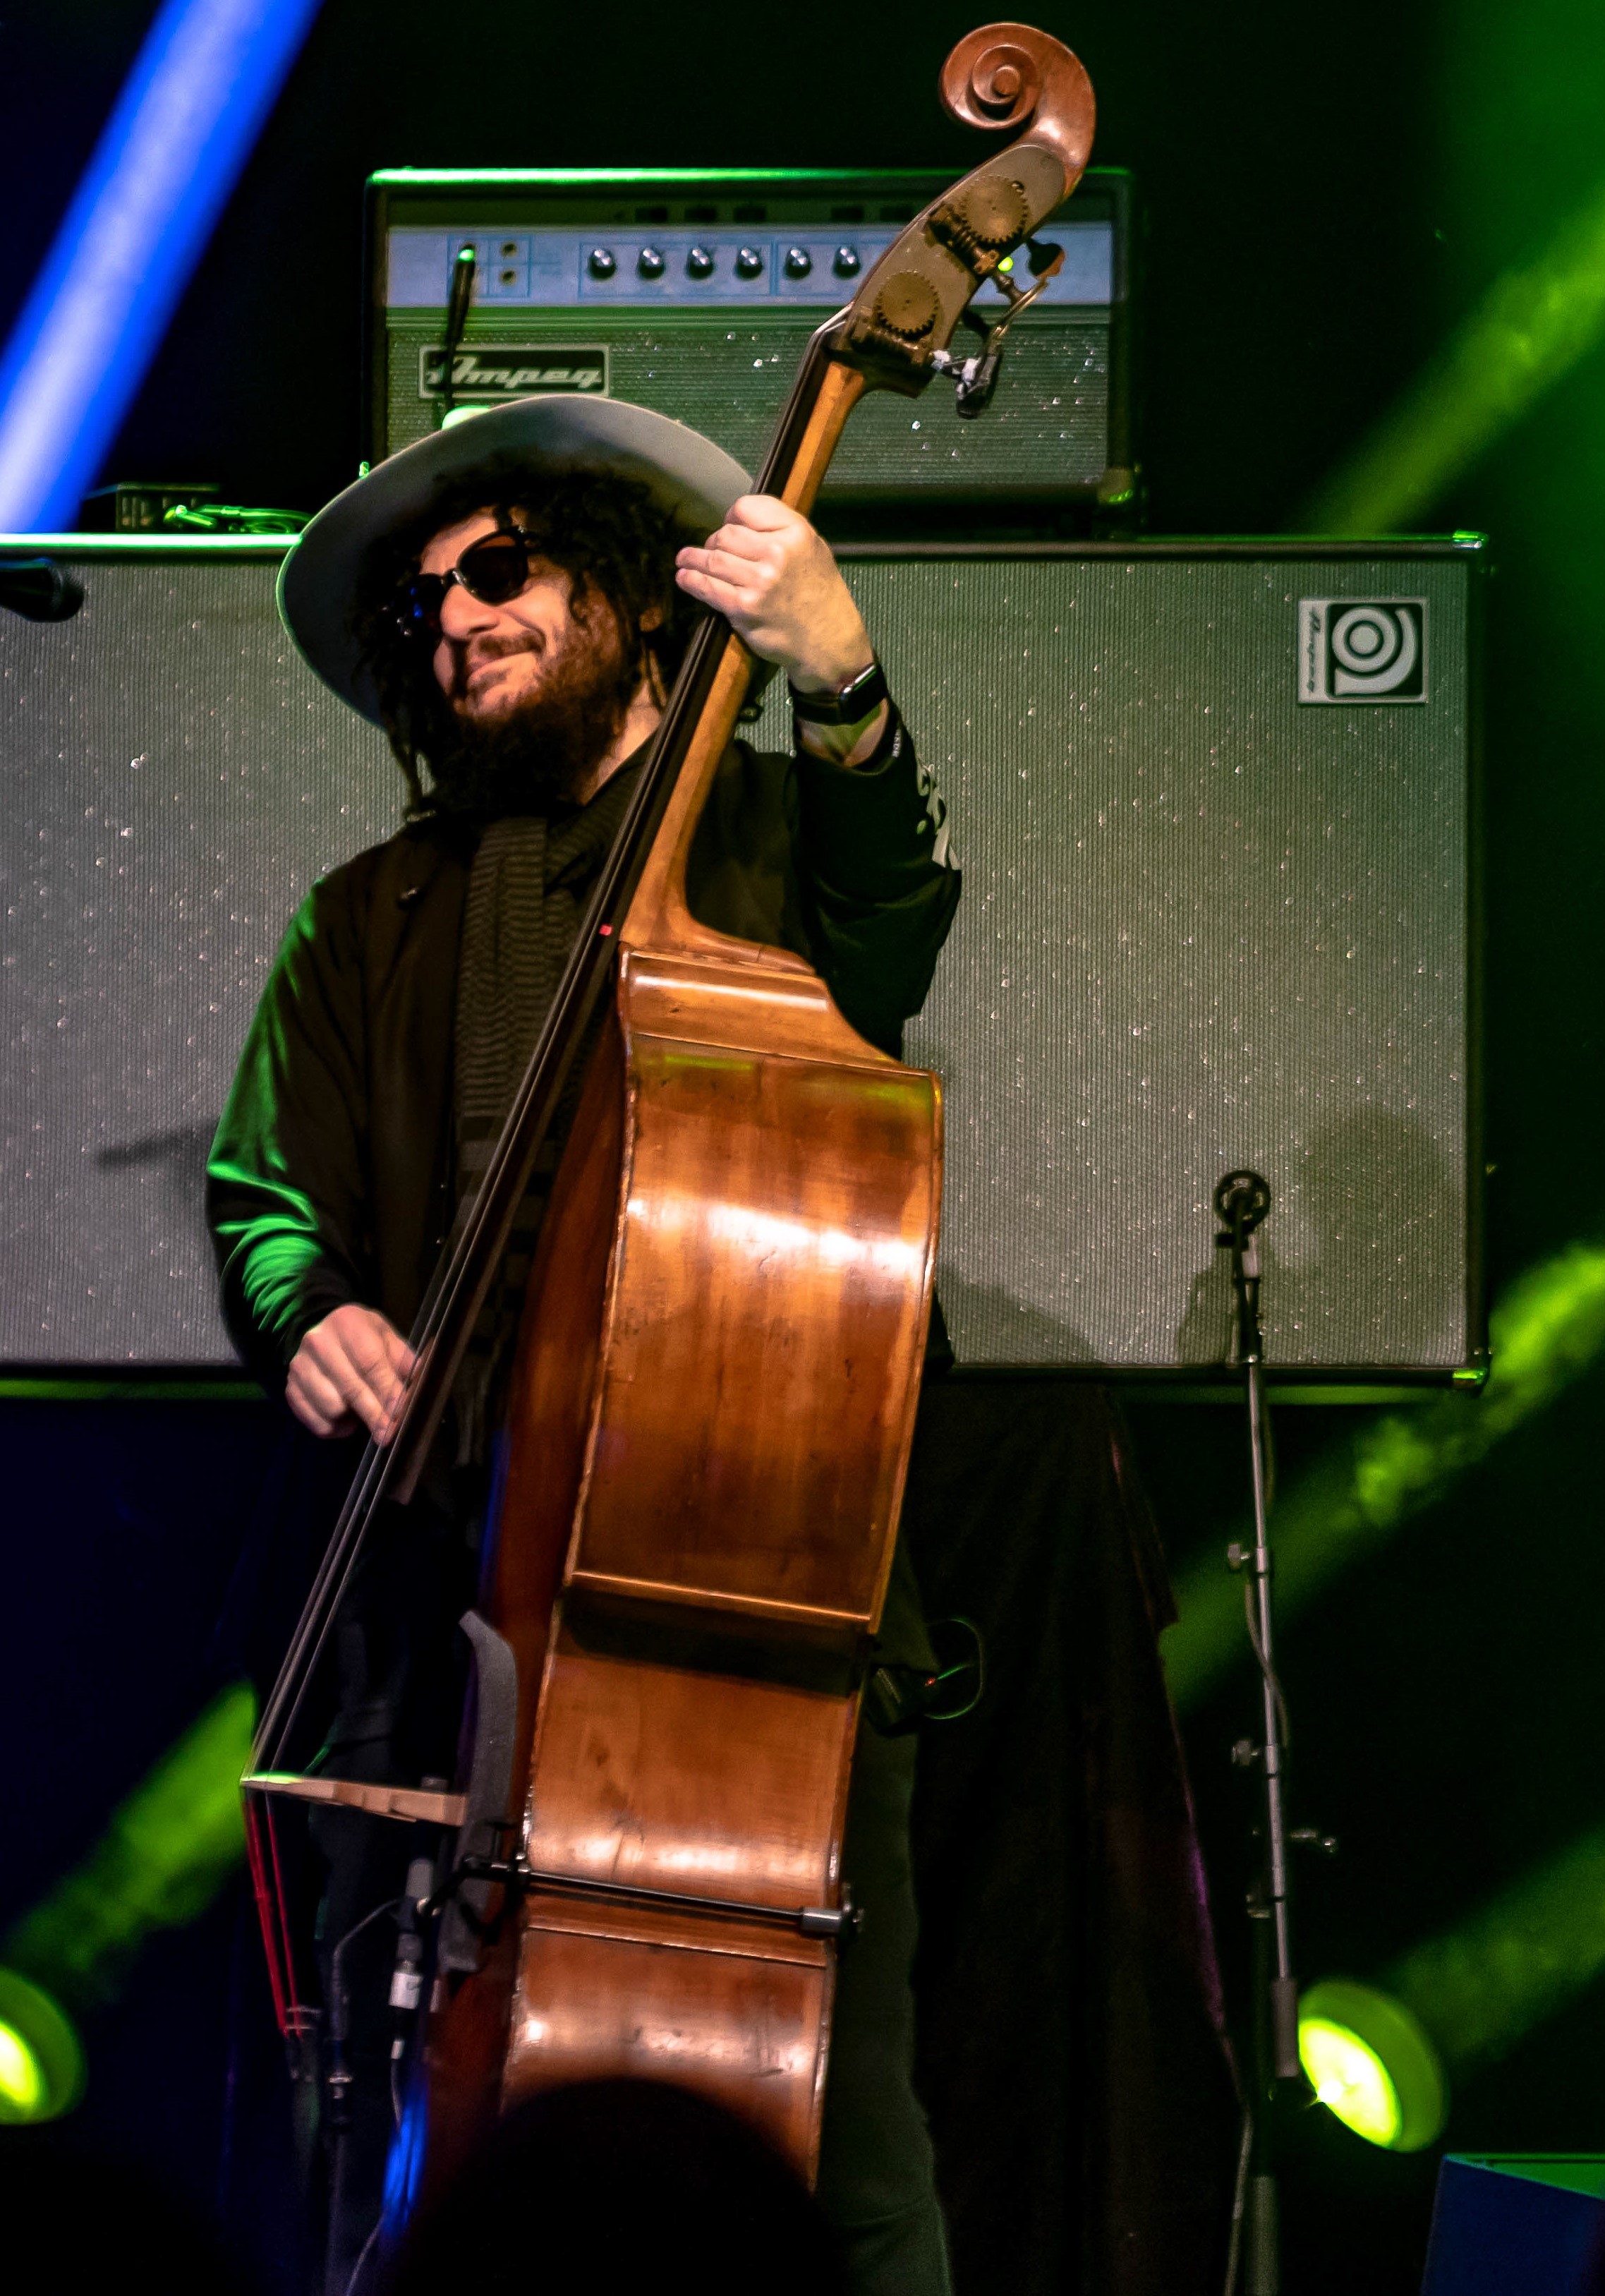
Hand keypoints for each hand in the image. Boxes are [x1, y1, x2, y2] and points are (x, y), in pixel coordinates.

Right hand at [287, 1304, 414, 1443]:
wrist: (321, 1330)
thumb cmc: (362, 1337)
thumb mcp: (386, 1337)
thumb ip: (404, 1360)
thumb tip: (421, 1384)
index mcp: (348, 1323)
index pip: (371, 1363)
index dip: (387, 1391)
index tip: (400, 1414)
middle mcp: (318, 1342)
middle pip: (351, 1388)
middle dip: (374, 1414)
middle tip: (389, 1433)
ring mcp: (300, 1366)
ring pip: (331, 1408)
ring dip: (351, 1417)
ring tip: (362, 1410)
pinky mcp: (290, 1388)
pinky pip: (315, 1421)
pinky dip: (334, 1427)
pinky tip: (345, 1417)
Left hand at [675, 496, 873, 692]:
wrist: (829, 641)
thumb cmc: (820, 594)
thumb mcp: (813, 548)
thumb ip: (780, 530)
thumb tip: (738, 521)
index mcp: (796, 532)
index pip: (747, 508)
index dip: (732, 517)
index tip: (728, 526)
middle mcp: (778, 553)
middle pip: (726, 534)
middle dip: (714, 541)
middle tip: (712, 549)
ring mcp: (760, 582)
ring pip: (713, 559)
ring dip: (694, 559)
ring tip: (685, 559)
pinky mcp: (745, 608)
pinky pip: (708, 588)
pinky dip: (691, 581)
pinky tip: (684, 577)